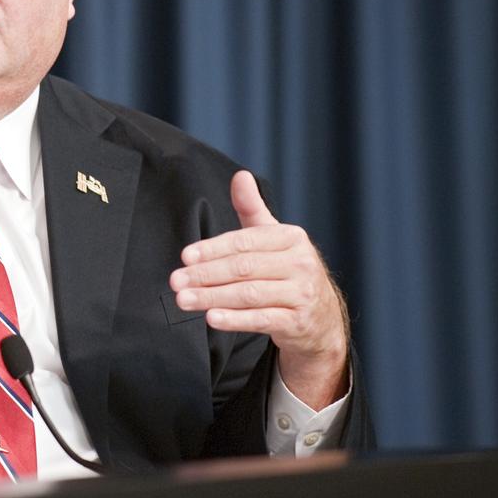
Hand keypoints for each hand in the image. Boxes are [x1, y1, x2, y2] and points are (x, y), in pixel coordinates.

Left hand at [169, 170, 348, 408]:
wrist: (322, 317)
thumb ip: (252, 208)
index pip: (244, 242)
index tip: (185, 256)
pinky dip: (235, 319)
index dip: (212, 249)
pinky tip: (211, 317)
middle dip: (205, 274)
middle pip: (243, 268)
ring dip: (212, 297)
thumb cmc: (288, 271)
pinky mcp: (298, 322)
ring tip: (184, 299)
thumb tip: (240, 175)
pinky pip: (261, 319)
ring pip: (249, 294)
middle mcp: (301, 264)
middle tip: (176, 281)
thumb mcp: (274, 237)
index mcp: (292, 238)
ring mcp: (302, 294)